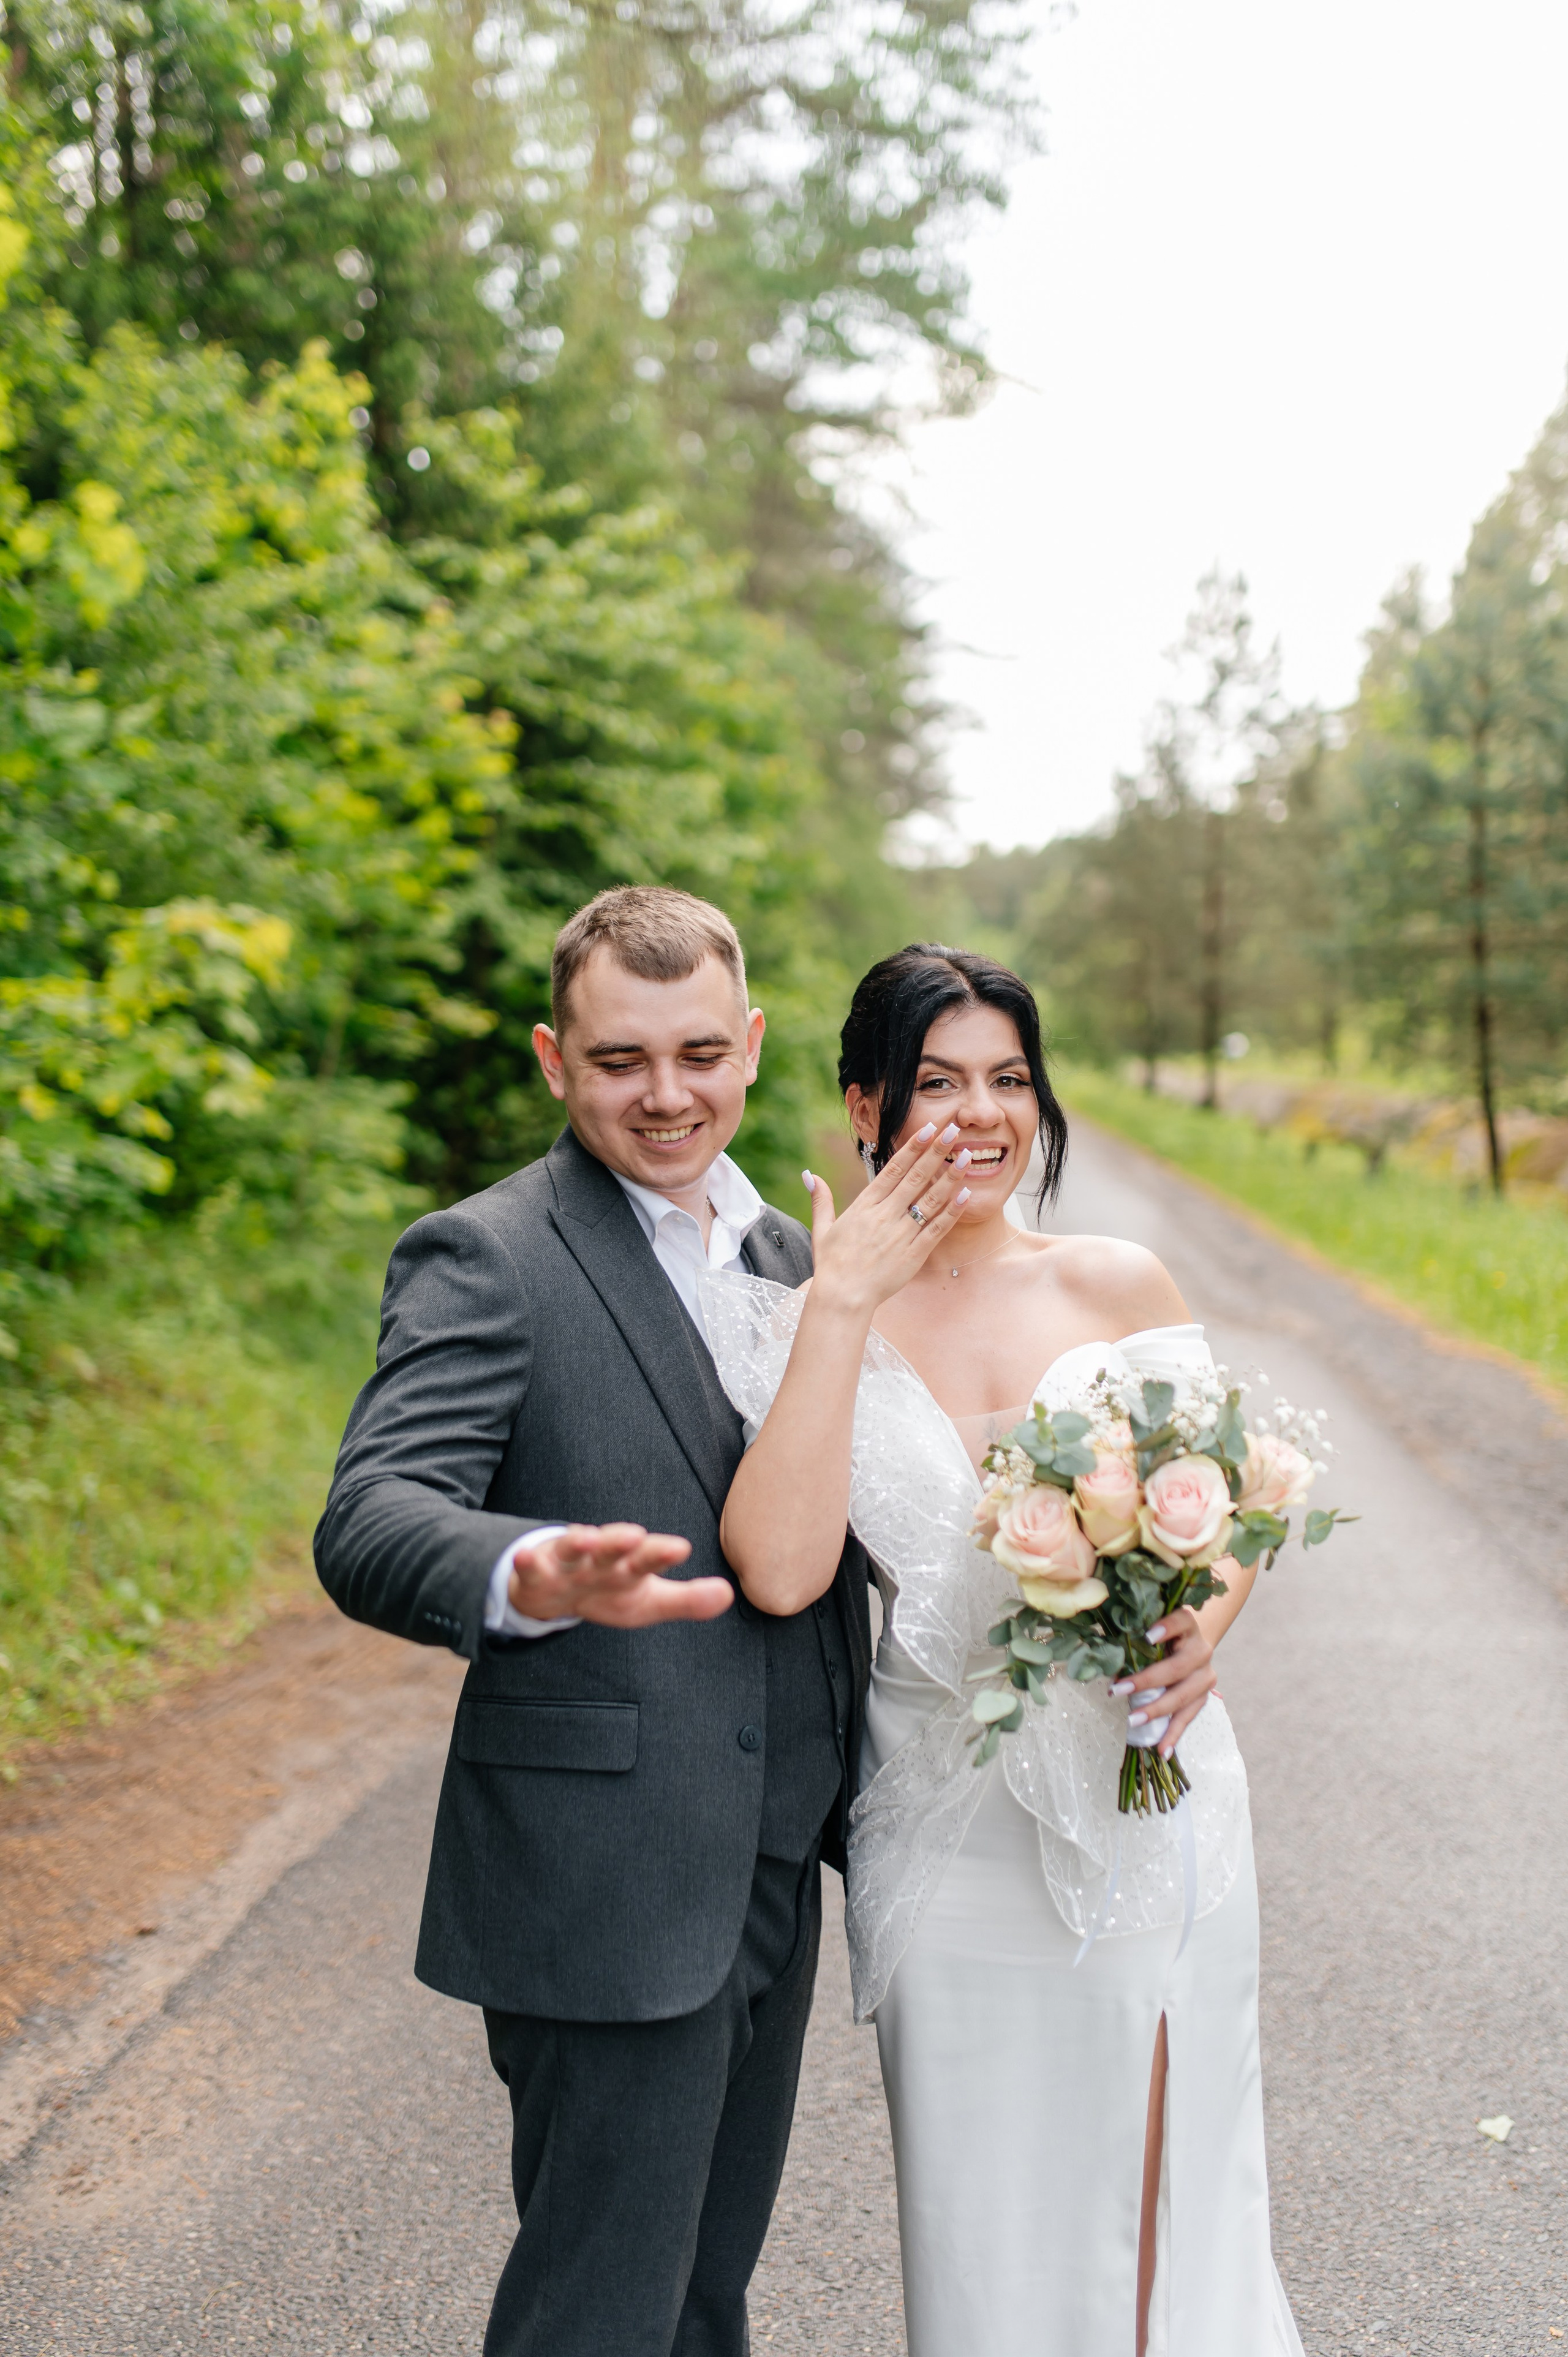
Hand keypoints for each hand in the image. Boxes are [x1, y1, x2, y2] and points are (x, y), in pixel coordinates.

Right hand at [507, 1523, 731, 1627]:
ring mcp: (566, 1563)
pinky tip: (525, 1558)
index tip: (682, 1548)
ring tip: (586, 1537)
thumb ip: (687, 1600)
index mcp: (628, 1566)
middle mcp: (599, 1558)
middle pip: (612, 1548)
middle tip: (635, 1534)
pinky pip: (531, 1567)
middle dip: (621, 1540)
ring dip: (578, 1543)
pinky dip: (527, 1562)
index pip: (648, 1557)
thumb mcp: (648, 1602)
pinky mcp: (536, 1572)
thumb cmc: (607, 1591)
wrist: (553, 1591)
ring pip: (572, 1550)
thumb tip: (730, 1595)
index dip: (662, 1553)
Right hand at [802, 1122, 972, 1317]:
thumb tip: (809, 1175)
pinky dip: (952, 1211)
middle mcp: (885, 1216)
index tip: (929, 1129)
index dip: (913, 1147)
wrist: (842, 1299)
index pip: (894, 1169)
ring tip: (965, 1156)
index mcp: (864, 1206)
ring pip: (930, 1200)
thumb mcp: (822, 1229)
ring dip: (950, 1177)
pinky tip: (965, 1194)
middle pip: (915, 1177)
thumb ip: (820, 1200)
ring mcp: (901, 1234)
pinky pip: (937, 1229)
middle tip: (953, 1130)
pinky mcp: (914, 1254)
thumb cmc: (832, 1266)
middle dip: (936, 1152)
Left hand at [1112, 1606, 1214, 1755]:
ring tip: (1133, 1721)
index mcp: (1187, 1625)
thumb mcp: (1148, 1629)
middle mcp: (1201, 1649)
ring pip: (1184, 1695)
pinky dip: (1174, 1734)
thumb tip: (1100, 1657)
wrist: (1188, 1643)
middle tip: (1117, 1691)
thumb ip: (1132, 1637)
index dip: (1167, 1628)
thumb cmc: (1159, 1635)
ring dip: (1157, 1710)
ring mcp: (1206, 1675)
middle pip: (1178, 1667)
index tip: (1147, 1636)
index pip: (1181, 1621)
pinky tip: (1162, 1750)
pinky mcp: (1204, 1696)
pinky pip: (1188, 1717)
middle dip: (1146, 1681)